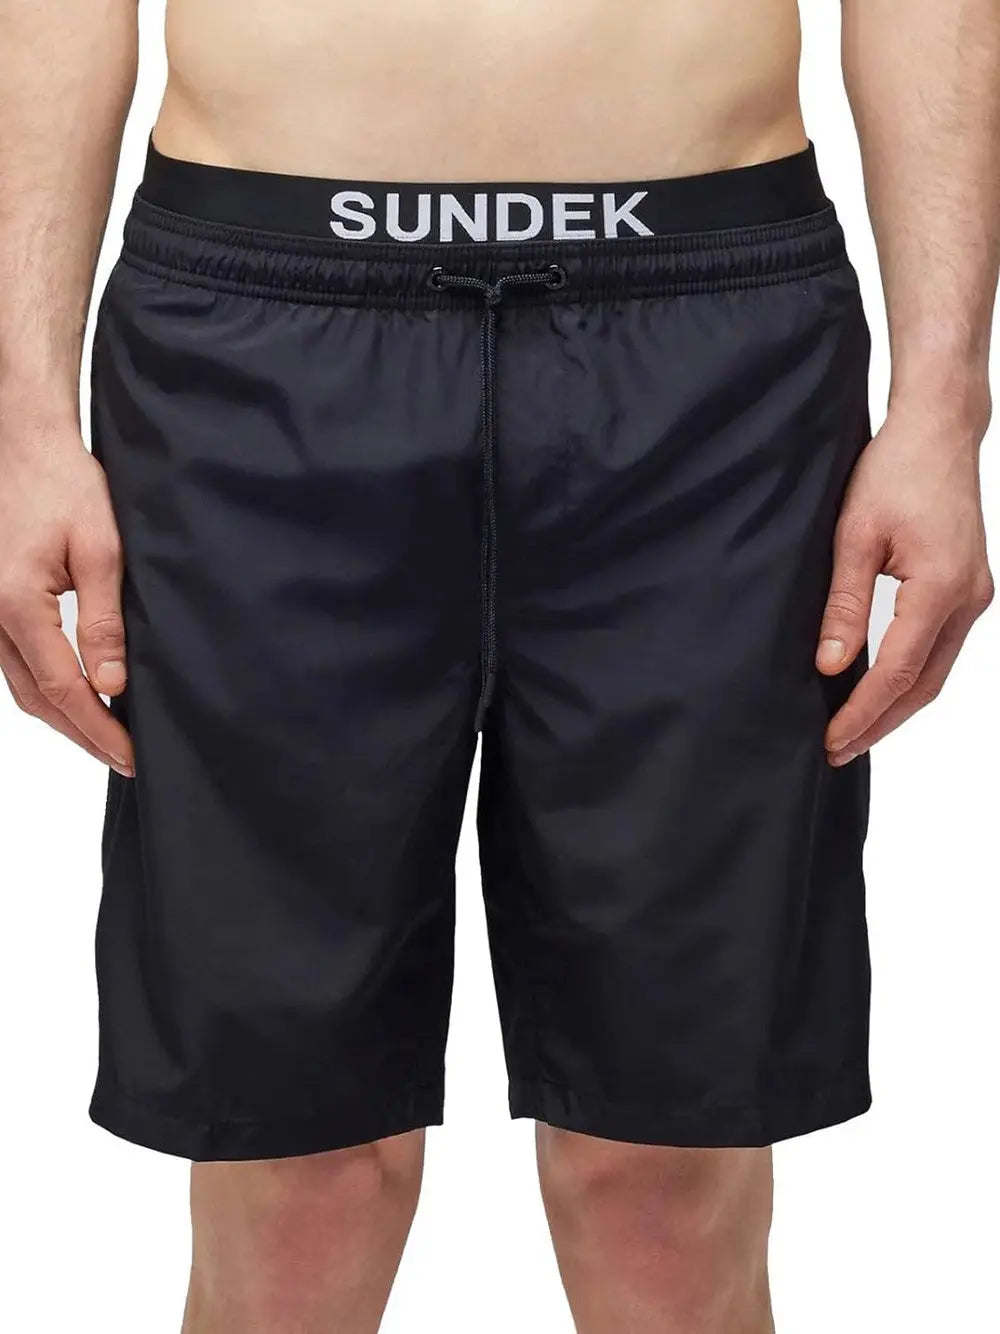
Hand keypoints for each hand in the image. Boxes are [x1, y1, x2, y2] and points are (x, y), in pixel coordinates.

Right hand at [0, 424, 132, 775]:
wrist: (24, 444)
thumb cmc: (62, 484)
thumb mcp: (99, 550)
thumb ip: (104, 621)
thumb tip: (111, 684)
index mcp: (15, 604)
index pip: (62, 688)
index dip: (98, 728)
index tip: (130, 754)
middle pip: (37, 699)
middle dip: (83, 735)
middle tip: (126, 759)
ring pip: (22, 687)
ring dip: (64, 717)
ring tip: (108, 739)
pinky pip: (16, 664)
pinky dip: (47, 690)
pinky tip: (80, 699)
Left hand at [817, 400, 993, 765]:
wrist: (937, 431)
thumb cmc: (894, 472)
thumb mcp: (854, 537)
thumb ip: (844, 606)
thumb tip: (829, 665)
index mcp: (940, 587)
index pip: (898, 672)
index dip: (863, 713)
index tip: (832, 740)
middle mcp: (969, 599)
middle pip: (925, 686)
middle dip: (880, 723)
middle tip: (837, 751)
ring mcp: (976, 595)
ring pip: (938, 673)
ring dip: (896, 706)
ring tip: (853, 731)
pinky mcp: (970, 588)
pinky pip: (942, 649)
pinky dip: (911, 677)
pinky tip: (880, 689)